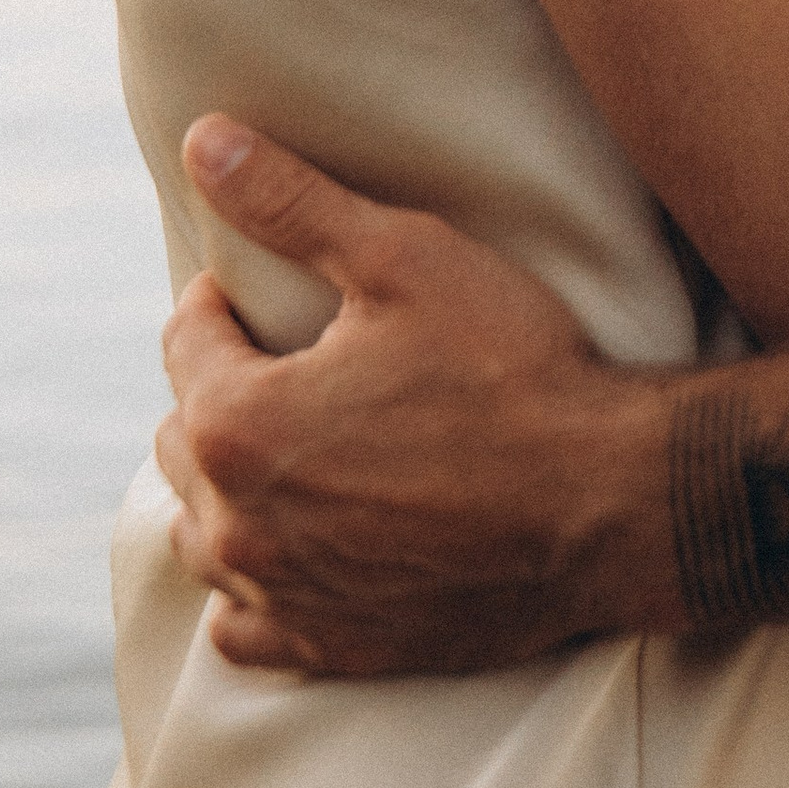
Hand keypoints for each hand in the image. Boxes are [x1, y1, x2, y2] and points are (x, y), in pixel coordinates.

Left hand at [156, 117, 645, 675]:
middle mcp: (239, 527)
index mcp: (238, 425)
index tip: (275, 287)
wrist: (605, 501)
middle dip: (223, 387)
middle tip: (296, 357)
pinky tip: (299, 547)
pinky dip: (255, 586)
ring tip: (293, 443)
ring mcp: (283, 599)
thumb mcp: (403, 258)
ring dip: (228, 487)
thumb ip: (291, 201)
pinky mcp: (331, 649)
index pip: (187, 338)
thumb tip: (202, 138)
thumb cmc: (509, 369)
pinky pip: (245, 626)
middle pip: (183, 438)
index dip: (227, 297)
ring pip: (204, 535)